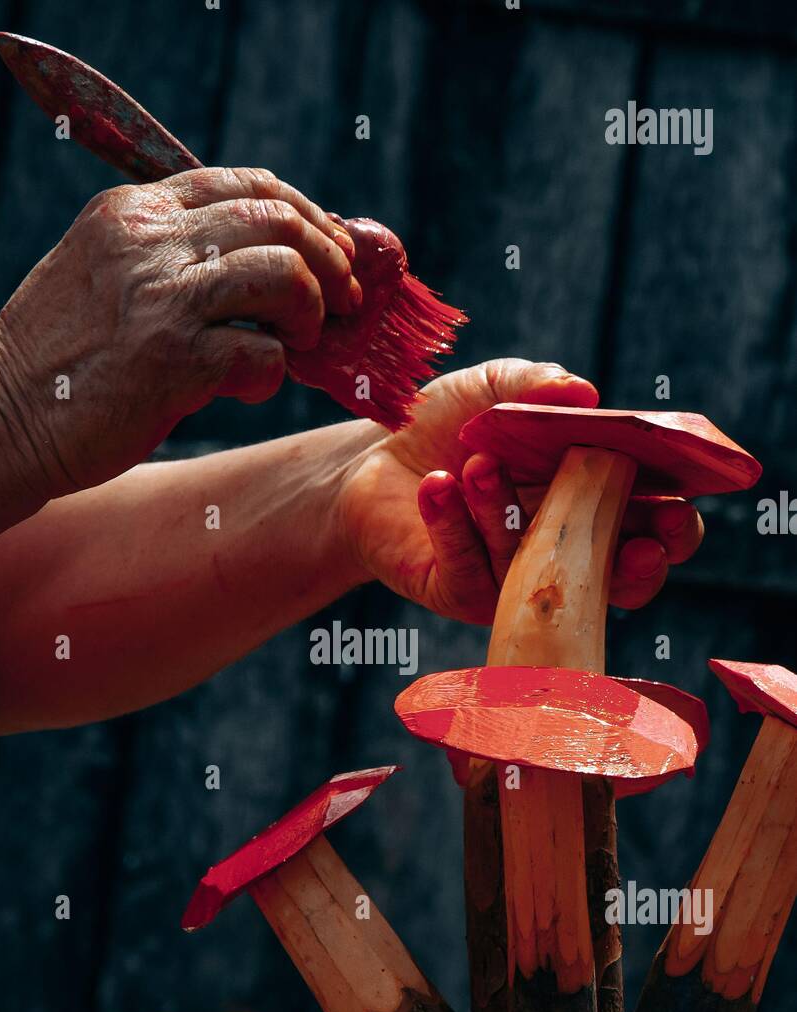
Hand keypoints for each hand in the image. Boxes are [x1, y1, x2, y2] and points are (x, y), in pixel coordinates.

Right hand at [0, 167, 358, 497]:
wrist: (0, 419)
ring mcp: (160, 298)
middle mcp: (148, 241)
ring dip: (311, 311)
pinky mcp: (172, 361)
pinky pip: (264, 355)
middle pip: (277, 219)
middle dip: (329, 260)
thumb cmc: (61, 360)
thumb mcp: (104, 275)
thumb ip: (173, 256)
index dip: (307, 215)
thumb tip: (278, 262)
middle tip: (343, 302)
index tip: (332, 252)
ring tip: (301, 343)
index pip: (246, 184)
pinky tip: (252, 385)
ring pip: (283, 273)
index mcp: (133, 212)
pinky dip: (274, 374)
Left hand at [338, 358, 703, 622]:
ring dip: (507, 509)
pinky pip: (468, 568)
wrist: (370, 457)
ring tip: (478, 462)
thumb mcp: (497, 389)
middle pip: (621, 579)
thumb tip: (585, 393)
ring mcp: (513, 580)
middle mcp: (562, 550)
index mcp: (593, 500)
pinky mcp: (458, 592)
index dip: (674, 526)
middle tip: (639, 538)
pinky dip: (453, 523)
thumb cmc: (448, 424)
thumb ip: (538, 384)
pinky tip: (437, 486)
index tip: (678, 507)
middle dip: (637, 563)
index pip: (653, 526)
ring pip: (534, 563)